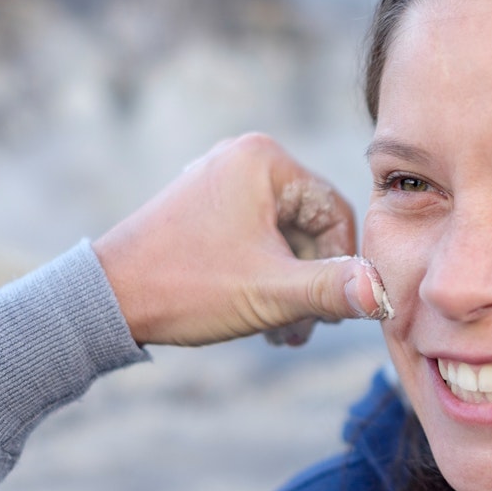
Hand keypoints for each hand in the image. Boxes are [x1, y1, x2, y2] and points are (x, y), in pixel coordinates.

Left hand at [92, 133, 389, 346]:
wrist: (107, 300)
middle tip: (303, 330)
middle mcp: (243, 158)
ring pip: (284, 236)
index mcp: (264, 160)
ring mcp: (220, 179)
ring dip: (290, 286)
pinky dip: (265, 276)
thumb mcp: (272, 292)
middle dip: (311, 282)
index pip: (335, 211)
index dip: (343, 266)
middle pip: (309, 225)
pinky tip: (261, 318)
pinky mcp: (205, 205)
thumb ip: (333, 290)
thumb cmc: (186, 287)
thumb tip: (384, 293)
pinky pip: (256, 237)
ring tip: (281, 333)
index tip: (334, 311)